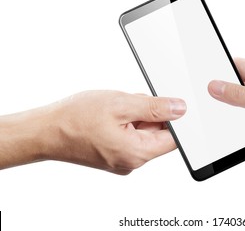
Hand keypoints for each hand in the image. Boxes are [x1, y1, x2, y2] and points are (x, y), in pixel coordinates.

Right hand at [0, 91, 185, 173]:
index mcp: (137, 153)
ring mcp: (122, 160)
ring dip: (136, 115)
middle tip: (129, 102)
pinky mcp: (114, 154)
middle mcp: (132, 162)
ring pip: (143, 132)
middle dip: (149, 113)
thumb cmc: (75, 118)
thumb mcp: (121, 104)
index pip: (173, 139)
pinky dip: (126, 121)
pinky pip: (131, 135)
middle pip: (157, 134)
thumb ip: (155, 108)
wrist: (44, 131)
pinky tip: (111, 115)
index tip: (166, 104)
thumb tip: (180, 109)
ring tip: (115, 108)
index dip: (174, 119)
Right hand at [208, 58, 244, 163]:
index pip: (235, 66)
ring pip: (234, 108)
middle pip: (231, 88)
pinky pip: (240, 125)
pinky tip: (227, 129)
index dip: (218, 69)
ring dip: (227, 113)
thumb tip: (215, 86)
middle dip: (219, 94)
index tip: (200, 74)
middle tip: (202, 99)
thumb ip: (239, 95)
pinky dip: (233, 127)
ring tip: (215, 116)